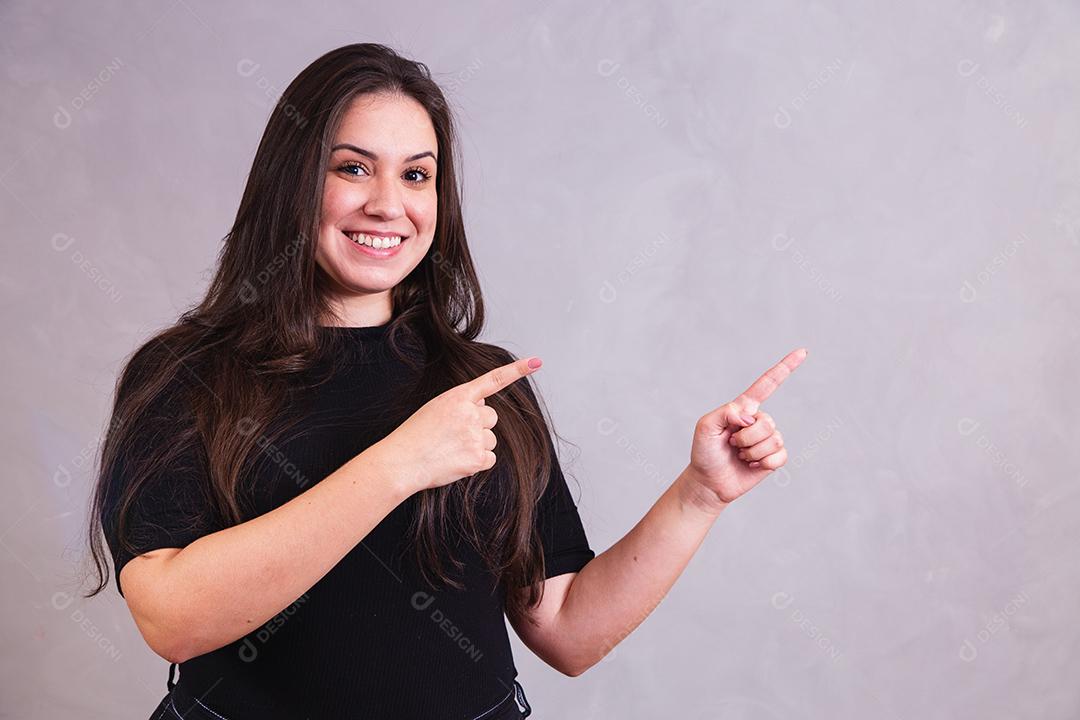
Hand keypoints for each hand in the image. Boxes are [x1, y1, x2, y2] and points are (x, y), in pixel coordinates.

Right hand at [370, 355, 541, 493]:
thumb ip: (461, 405)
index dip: (517, 370)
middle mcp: (470, 413)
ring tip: (451, 449)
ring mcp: (476, 436)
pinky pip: (489, 459)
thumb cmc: (414, 437)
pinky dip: (476, 463)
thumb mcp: (435, 409)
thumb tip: (483, 410)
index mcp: (458, 397)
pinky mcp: (478, 458)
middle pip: (491, 417)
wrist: (402, 462)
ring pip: (490, 439)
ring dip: (476, 445)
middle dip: (479, 426)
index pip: (493, 380)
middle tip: (454, 435)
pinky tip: (457, 462)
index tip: (537, 362)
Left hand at [685, 348, 807, 506]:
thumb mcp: (705, 427)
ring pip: (773, 440)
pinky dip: (764, 463)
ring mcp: (768, 439)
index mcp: (743, 408)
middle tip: (732, 444)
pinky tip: (752, 465)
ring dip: (752, 452)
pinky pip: (780, 456)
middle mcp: (758, 421)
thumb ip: (725, 413)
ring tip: (739, 455)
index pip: (768, 384)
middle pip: (767, 422)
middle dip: (747, 437)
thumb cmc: (704, 452)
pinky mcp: (773, 458)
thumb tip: (750, 416)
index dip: (785, 367)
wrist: (708, 482)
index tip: (802, 352)